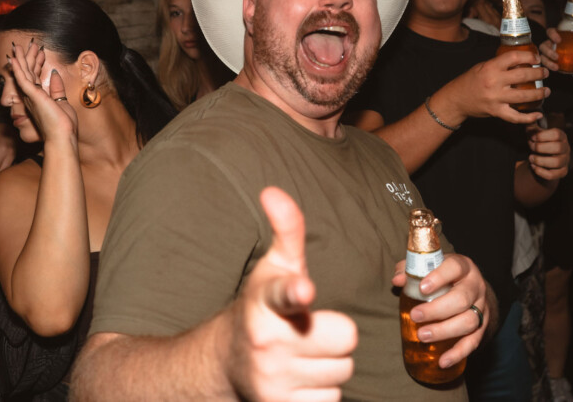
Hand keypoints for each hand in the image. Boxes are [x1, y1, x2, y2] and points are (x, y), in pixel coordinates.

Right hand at [9, 40, 76, 139]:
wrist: (63, 137)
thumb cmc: (63, 125)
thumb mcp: (62, 102)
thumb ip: (56, 89)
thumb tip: (54, 74)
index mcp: (39, 99)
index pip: (34, 79)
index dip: (34, 65)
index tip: (35, 53)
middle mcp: (31, 97)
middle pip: (27, 73)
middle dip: (25, 59)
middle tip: (22, 45)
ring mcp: (31, 97)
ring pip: (23, 74)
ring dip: (20, 59)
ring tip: (16, 46)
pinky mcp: (33, 96)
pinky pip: (22, 79)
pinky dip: (18, 69)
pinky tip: (14, 59)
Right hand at [227, 187, 356, 400]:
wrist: (226, 362)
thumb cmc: (262, 307)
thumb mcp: (273, 268)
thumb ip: (286, 230)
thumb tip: (274, 191)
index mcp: (266, 301)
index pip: (284, 293)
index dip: (296, 292)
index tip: (304, 290)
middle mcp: (266, 341)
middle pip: (346, 338)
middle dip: (336, 336)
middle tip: (312, 332)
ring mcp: (273, 379)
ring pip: (343, 372)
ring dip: (330, 365)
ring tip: (303, 356)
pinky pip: (333, 400)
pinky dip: (323, 393)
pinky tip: (301, 380)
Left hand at [391, 254, 492, 367]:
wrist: (471, 286)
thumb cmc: (444, 275)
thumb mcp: (430, 266)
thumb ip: (410, 269)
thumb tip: (398, 281)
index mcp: (463, 266)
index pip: (455, 267)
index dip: (439, 277)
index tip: (422, 288)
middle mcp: (475, 286)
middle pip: (461, 299)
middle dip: (437, 310)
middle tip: (416, 316)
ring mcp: (481, 307)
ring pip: (468, 321)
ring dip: (444, 331)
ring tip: (422, 336)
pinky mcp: (483, 326)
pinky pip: (473, 341)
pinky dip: (458, 353)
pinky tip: (443, 361)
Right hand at [441, 50, 548, 125]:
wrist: (457, 99)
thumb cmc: (471, 81)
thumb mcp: (483, 66)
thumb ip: (500, 64)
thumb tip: (522, 60)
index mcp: (490, 67)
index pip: (514, 57)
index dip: (530, 56)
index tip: (537, 59)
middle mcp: (494, 82)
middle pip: (523, 76)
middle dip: (539, 74)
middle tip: (545, 73)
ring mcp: (495, 98)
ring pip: (524, 96)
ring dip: (539, 94)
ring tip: (546, 91)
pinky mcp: (496, 112)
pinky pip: (516, 117)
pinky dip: (529, 117)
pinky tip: (538, 114)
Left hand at [525, 125, 569, 180]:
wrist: (542, 158)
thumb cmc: (539, 142)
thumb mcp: (534, 132)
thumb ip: (531, 125)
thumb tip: (531, 117)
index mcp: (561, 136)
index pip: (556, 134)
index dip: (542, 136)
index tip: (532, 137)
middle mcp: (566, 148)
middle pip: (558, 148)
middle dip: (541, 148)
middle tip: (531, 148)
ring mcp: (565, 160)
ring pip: (556, 162)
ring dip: (540, 160)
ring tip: (531, 158)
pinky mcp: (562, 172)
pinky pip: (554, 174)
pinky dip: (541, 172)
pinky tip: (533, 167)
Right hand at [540, 28, 572, 72]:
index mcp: (557, 36)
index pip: (550, 32)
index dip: (552, 35)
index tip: (558, 40)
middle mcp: (550, 44)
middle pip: (543, 46)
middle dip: (548, 51)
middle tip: (557, 57)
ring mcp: (549, 53)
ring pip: (543, 57)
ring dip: (547, 62)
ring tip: (556, 67)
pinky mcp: (550, 61)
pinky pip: (546, 64)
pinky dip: (549, 67)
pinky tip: (556, 70)